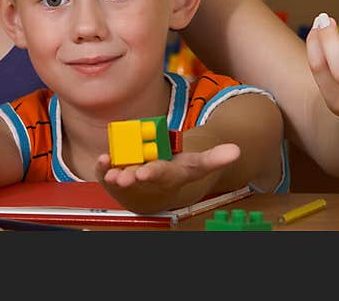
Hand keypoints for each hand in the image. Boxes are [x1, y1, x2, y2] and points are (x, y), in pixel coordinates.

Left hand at [96, 144, 239, 214]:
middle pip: (139, 180)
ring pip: (122, 179)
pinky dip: (102, 169)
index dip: (154, 173)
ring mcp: (132, 181)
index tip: (146, 171)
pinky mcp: (117, 178)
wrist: (157, 188)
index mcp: (170, 175)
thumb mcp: (196, 164)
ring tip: (109, 171)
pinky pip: (107, 175)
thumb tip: (236, 151)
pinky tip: (101, 160)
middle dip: (131, 178)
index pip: (163, 174)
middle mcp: (150, 180)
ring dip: (114, 175)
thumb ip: (215, 158)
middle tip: (121, 177)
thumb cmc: (177, 171)